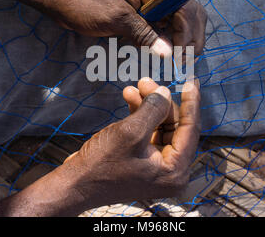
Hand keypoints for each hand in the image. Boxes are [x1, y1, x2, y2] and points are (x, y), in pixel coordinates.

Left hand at [45, 0, 206, 55]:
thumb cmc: (83, 2)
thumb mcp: (116, 19)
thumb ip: (144, 34)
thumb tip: (170, 54)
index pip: (182, 5)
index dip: (186, 31)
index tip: (180, 56)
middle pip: (187, 10)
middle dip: (190, 35)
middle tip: (185, 61)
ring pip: (178, 17)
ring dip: (181, 37)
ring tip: (179, 60)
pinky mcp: (141, 8)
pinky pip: (162, 22)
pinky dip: (167, 37)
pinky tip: (166, 53)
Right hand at [63, 77, 200, 208]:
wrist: (74, 184)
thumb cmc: (101, 164)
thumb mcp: (130, 132)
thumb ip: (153, 109)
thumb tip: (165, 92)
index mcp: (175, 170)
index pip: (190, 129)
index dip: (191, 102)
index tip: (191, 81)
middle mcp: (170, 170)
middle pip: (174, 126)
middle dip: (160, 101)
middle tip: (146, 81)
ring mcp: (156, 166)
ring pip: (160, 126)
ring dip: (147, 105)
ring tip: (134, 88)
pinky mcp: (143, 160)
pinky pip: (148, 132)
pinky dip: (139, 115)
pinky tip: (129, 99)